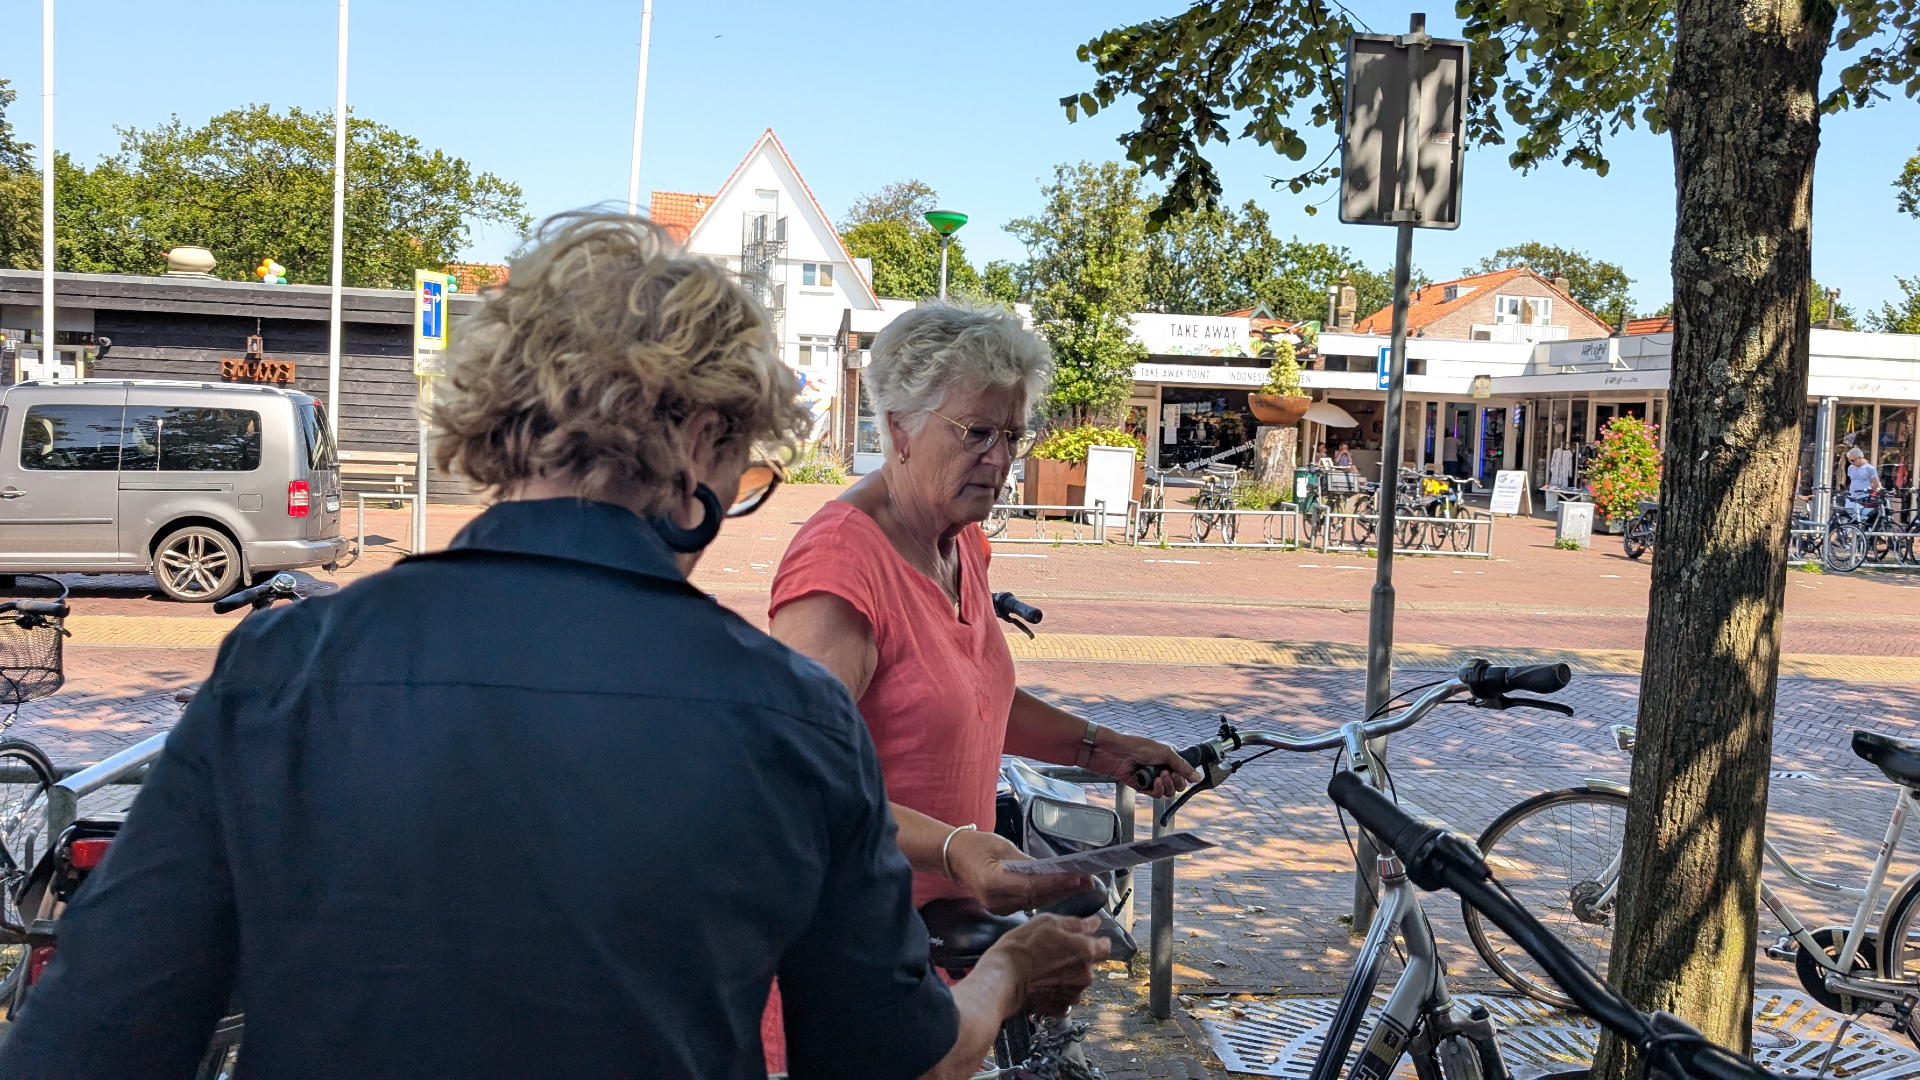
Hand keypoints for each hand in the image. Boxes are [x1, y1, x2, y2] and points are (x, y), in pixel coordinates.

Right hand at [947, 829, 1097, 915]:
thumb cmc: (975, 846)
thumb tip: (1052, 868)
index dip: (1056, 882)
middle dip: (1064, 888)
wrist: (953, 858)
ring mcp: (999, 908)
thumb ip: (1025, 861)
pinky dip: (1046, 896)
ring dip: (1059, 893)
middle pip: (1037, 896)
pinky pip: (1029, 903)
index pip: (1032, 885)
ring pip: (1035, 902)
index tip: (1077, 876)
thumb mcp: (1001, 846)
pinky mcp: (1002, 909)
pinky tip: (1062, 889)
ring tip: (1081, 884)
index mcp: (993, 883)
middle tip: (1087, 880)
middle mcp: (996, 901)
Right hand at [984, 913, 1108, 1016]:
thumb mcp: (1048, 922)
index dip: (1096, 941)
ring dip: (1065, 975)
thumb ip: (1076, 923)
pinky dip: (1055, 991)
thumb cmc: (1021, 947)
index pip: (1105, 946)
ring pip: (1075, 981)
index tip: (1085, 939)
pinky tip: (1040, 983)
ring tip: (1042, 968)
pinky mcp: (1060, 1008)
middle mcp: (1085, 975)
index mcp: (1085, 951)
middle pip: (1088, 964)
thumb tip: (1094, 924)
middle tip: (1052, 952)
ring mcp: (1073, 994)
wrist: (1002, 978)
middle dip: (1075, 959)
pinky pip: (1063, 997)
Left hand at [1088, 731, 1200, 798]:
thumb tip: (1197, 777)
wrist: (1117, 754)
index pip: (1184, 773)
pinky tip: (1153, 781)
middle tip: (1168, 773)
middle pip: (1178, 785)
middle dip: (1175, 781)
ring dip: (1166, 785)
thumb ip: (1182, 766)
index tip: (1181, 773)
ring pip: (1168, 792)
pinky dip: (1157, 789)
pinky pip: (1156, 795)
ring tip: (1159, 776)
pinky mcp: (1144, 787)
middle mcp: (1163, 769)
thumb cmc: (1139, 747)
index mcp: (1170, 758)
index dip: (1185, 775)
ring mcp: (1154, 779)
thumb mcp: (1165, 752)